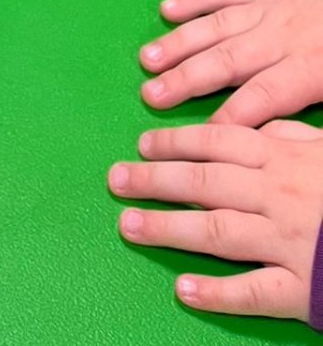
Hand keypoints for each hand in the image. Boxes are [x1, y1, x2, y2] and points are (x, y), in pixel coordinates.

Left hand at [110, 119, 322, 320]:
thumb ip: (292, 136)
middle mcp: (279, 197)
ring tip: (130, 225)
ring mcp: (289, 244)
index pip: (218, 143)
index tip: (142, 143)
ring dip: (168, 228)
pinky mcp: (303, 290)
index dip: (176, 142)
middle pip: (204, 183)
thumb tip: (257, 126)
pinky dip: (218, 292)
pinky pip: (254, 292)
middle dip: (154, 180)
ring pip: (217, 232)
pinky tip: (186, 290)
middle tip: (116, 179)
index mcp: (285, 158)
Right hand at [139, 0, 322, 123]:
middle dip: (188, 80)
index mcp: (310, 67)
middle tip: (151, 95)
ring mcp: (268, 8)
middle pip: (229, 62)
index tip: (201, 138)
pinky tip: (167, 9)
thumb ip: (322, 118)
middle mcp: (281, 38)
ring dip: (181, 42)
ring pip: (218, 26)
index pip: (265, 97)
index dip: (233, 116)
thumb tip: (296, 142)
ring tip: (148, 59)